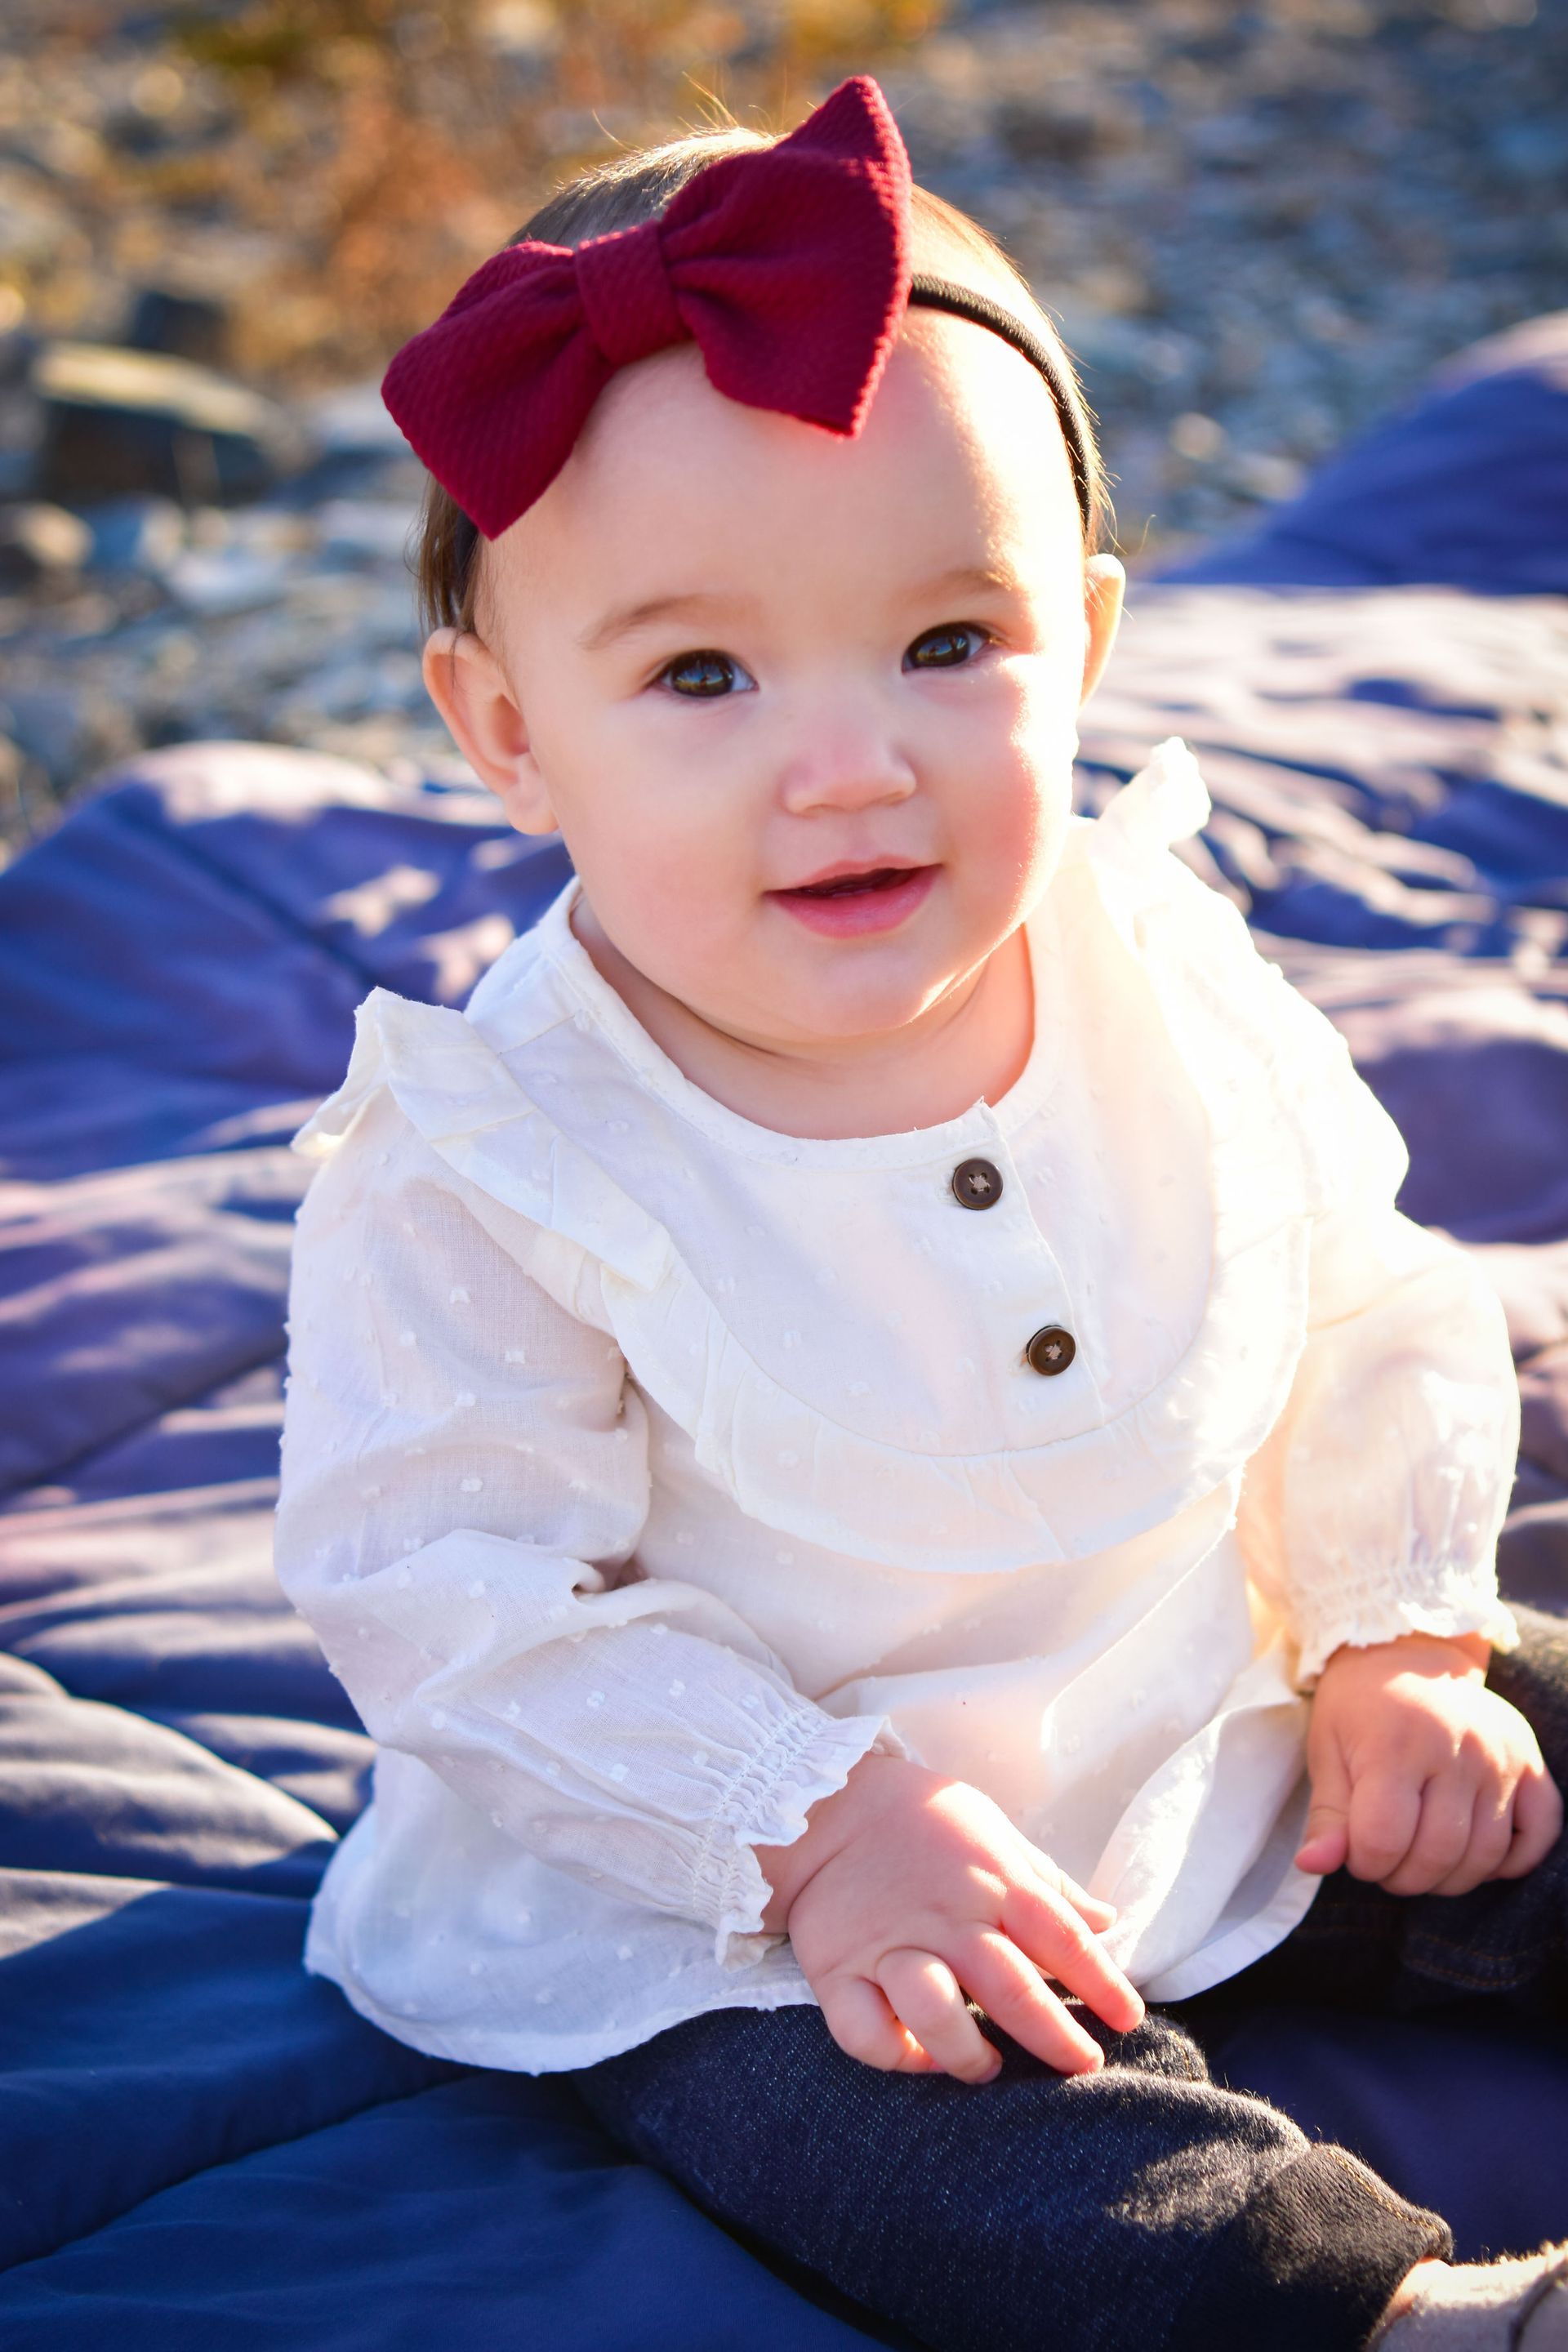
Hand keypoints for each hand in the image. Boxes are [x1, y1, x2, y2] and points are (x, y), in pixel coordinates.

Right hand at [752, 1751, 1144, 2084]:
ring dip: (970, 2053)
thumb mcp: (995, 1833)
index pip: (1062, 1937)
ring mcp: (889, 1945)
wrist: (824, 1803)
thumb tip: (1108, 1919)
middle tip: (1083, 2066)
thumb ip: (1050, 1884)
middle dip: (1055, 2037)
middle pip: (1011, 1987)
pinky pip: (864, 2030)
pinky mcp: (838, 1969)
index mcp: (993, 1881)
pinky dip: (895, 2054)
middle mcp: (946, 1917)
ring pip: (936, 2014)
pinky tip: (919, 2056)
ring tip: (988, 2068)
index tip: (1128, 2018)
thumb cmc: (923, 1819)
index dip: (1102, 1982)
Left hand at [1294, 1632, 1562, 1895]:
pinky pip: (1541, 1829)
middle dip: (1403, 1876)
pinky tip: (1476, 1855)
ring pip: (1485, 1855)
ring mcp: (1499, 1756)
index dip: (1365, 1862)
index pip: (1384, 1840)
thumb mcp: (1327, 1752)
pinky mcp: (1529, 1760)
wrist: (1405, 1652)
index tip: (1356, 1851)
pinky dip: (1513, 1859)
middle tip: (1387, 1860)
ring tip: (1421, 1858)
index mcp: (1395, 1745)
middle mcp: (1456, 1749)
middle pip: (1437, 1855)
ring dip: (1449, 1877)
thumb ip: (1327, 1816)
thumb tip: (1314, 1865)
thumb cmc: (1357, 1707)